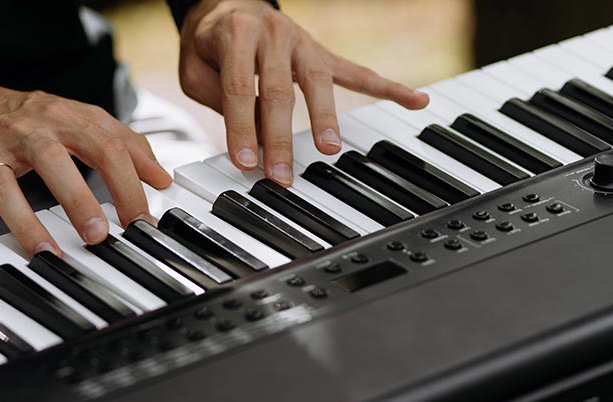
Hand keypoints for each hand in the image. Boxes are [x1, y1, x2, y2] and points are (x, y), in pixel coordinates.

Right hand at [0, 84, 171, 265]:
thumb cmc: (30, 119)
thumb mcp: (80, 119)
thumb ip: (123, 143)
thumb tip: (161, 178)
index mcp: (59, 118)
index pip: (101, 145)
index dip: (125, 181)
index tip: (140, 218)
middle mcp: (23, 133)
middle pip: (52, 160)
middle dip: (77, 198)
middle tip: (97, 233)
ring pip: (2, 187)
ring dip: (23, 223)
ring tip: (45, 253)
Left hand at [179, 0, 429, 184]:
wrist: (228, 4)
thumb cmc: (210, 44)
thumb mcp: (196, 70)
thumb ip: (221, 99)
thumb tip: (252, 138)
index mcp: (236, 33)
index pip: (240, 87)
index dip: (242, 127)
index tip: (245, 161)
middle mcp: (274, 32)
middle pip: (279, 89)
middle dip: (280, 137)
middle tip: (281, 174)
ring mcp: (302, 41)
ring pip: (318, 82)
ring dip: (325, 119)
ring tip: (329, 149)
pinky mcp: (321, 52)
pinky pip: (355, 71)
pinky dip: (387, 87)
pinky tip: (415, 100)